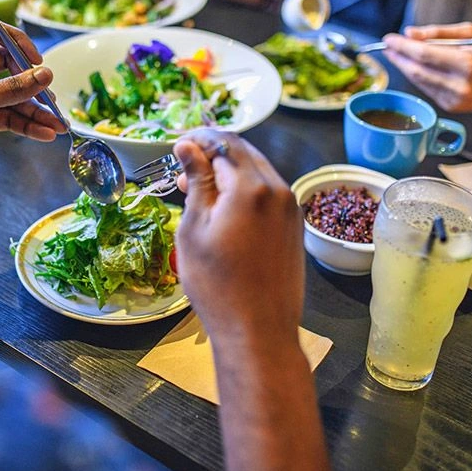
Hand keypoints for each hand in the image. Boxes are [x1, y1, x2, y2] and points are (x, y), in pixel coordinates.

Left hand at [0, 23, 65, 202]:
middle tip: (49, 95)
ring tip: (57, 122)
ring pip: (15, 95)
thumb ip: (13, 87)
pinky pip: (13, 116)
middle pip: (10, 66)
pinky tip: (46, 133)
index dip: (17, 42)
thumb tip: (45, 74)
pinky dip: (29, 124)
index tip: (36, 60)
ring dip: (37, 109)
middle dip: (32, 82)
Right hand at [173, 131, 304, 348]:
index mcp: (252, 187)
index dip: (198, 139)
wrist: (258, 332)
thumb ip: (196, 181)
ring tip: (197, 190)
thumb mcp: (195, 229)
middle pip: (244, 153)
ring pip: (257, 172)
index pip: (223, 144)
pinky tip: (224, 208)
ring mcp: (291, 208)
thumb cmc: (217, 284)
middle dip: (213, 152)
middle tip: (183, 167)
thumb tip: (188, 146)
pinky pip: (268, 193)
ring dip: (229, 172)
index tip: (176, 145)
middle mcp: (279, 189)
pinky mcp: (294, 226)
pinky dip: (245, 190)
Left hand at [383, 22, 471, 111]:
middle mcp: (461, 85)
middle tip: (386, 46)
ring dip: (404, 67)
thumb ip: (438, 32)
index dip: (403, 47)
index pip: (425, 54)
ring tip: (395, 54)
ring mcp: (456, 99)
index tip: (389, 38)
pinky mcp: (452, 107)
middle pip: (418, 70)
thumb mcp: (471, 33)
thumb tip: (410, 33)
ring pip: (420, 82)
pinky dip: (417, 77)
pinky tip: (412, 66)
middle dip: (399, 57)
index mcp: (468, 64)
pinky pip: (427, 89)